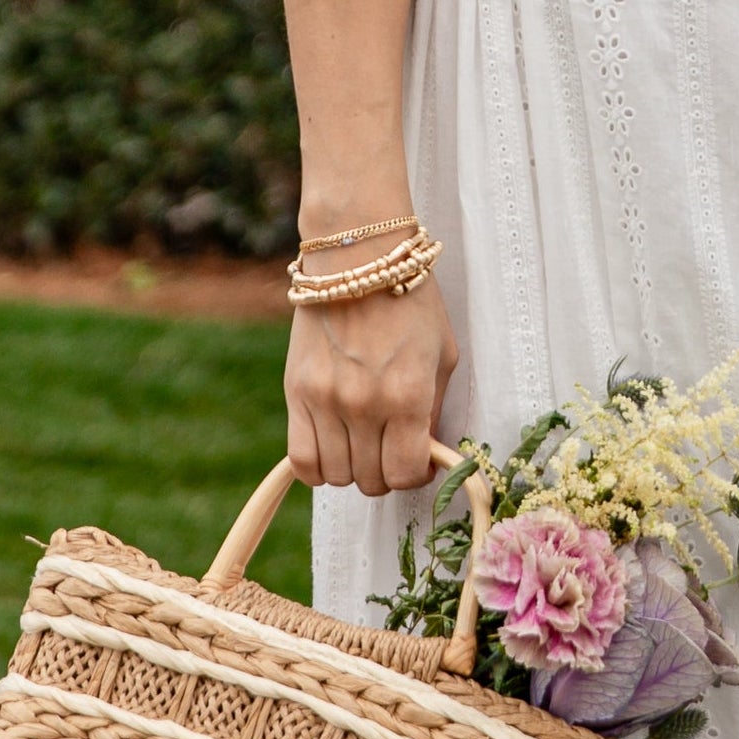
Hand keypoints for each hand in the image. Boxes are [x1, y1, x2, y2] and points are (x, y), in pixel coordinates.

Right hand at [284, 273, 460, 495]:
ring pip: (335, 476)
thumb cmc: (410, 303)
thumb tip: (424, 454)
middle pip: (370, 480)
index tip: (417, 462)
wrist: (357, 258)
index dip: (414, 476)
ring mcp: (325, 400)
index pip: (403, 473)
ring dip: (352, 470)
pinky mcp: (296, 391)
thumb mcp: (442, 354)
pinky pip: (300, 460)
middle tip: (389, 449)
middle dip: (384, 473)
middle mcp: (364, 404)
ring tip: (361, 446)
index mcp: (407, 395)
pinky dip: (317, 468)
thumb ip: (432, 410)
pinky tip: (332, 449)